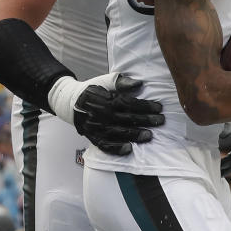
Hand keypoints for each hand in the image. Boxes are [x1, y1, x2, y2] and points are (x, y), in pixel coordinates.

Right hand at [49, 73, 164, 155]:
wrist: (70, 102)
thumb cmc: (93, 90)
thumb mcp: (106, 81)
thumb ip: (122, 82)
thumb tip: (139, 84)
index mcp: (107, 99)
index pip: (130, 103)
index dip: (146, 106)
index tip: (159, 108)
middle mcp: (102, 114)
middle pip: (127, 118)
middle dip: (145, 120)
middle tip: (160, 121)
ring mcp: (97, 127)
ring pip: (118, 132)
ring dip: (134, 135)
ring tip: (149, 136)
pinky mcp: (92, 137)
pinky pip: (104, 145)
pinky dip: (116, 149)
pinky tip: (128, 149)